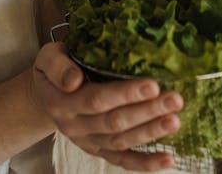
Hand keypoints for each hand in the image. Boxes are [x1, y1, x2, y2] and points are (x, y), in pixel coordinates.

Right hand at [29, 42, 183, 171]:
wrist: (46, 94)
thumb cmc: (54, 69)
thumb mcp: (48, 57)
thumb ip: (57, 66)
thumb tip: (73, 80)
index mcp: (63, 102)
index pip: (97, 100)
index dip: (125, 94)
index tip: (152, 85)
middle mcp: (75, 126)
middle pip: (114, 122)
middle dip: (147, 111)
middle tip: (174, 99)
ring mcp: (88, 142)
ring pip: (122, 141)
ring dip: (150, 132)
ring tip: (175, 120)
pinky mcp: (99, 151)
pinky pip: (122, 160)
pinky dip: (146, 164)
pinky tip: (168, 159)